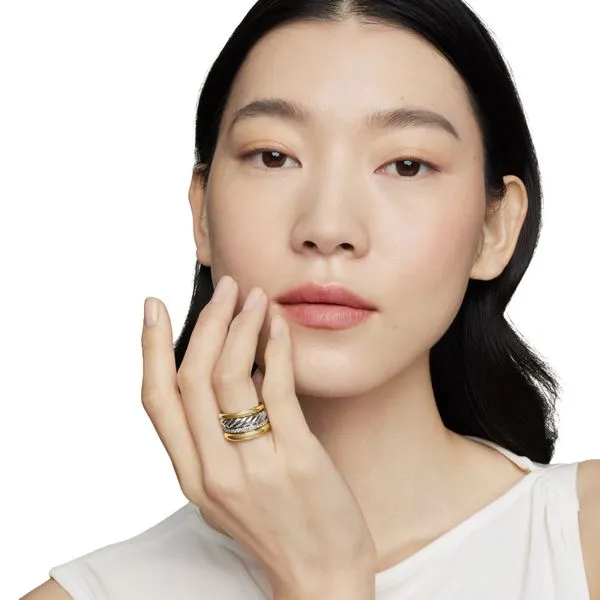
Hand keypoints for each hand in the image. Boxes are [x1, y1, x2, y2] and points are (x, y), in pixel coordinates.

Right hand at [140, 275, 376, 594]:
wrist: (321, 574)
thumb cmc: (277, 525)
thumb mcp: (225, 490)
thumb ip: (210, 442)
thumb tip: (214, 374)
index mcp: (190, 477)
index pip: (155, 402)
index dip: (150, 349)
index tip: (153, 307)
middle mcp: (213, 471)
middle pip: (190, 379)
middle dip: (205, 323)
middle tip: (224, 289)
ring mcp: (253, 466)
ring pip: (228, 376)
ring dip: (239, 327)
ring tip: (254, 297)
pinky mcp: (295, 458)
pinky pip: (276, 388)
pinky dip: (274, 347)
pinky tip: (278, 324)